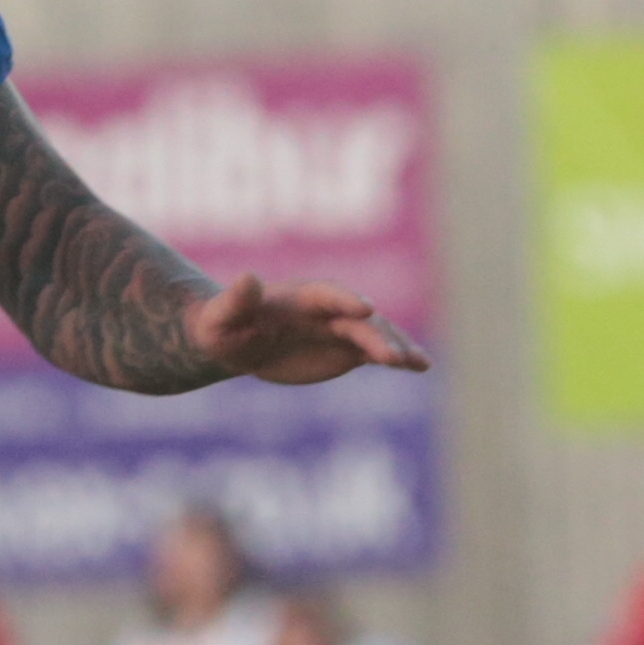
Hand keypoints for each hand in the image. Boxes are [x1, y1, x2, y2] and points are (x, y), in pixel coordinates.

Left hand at [181, 274, 430, 385]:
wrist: (237, 340)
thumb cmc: (225, 327)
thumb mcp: (223, 317)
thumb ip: (235, 300)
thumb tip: (247, 277)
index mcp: (302, 297)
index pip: (329, 295)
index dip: (346, 301)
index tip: (365, 309)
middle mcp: (329, 310)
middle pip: (359, 322)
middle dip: (376, 337)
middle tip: (393, 357)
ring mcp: (342, 330)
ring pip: (376, 336)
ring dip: (397, 348)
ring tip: (417, 364)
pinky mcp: (348, 350)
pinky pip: (378, 352)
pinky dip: (400, 358)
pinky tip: (421, 367)